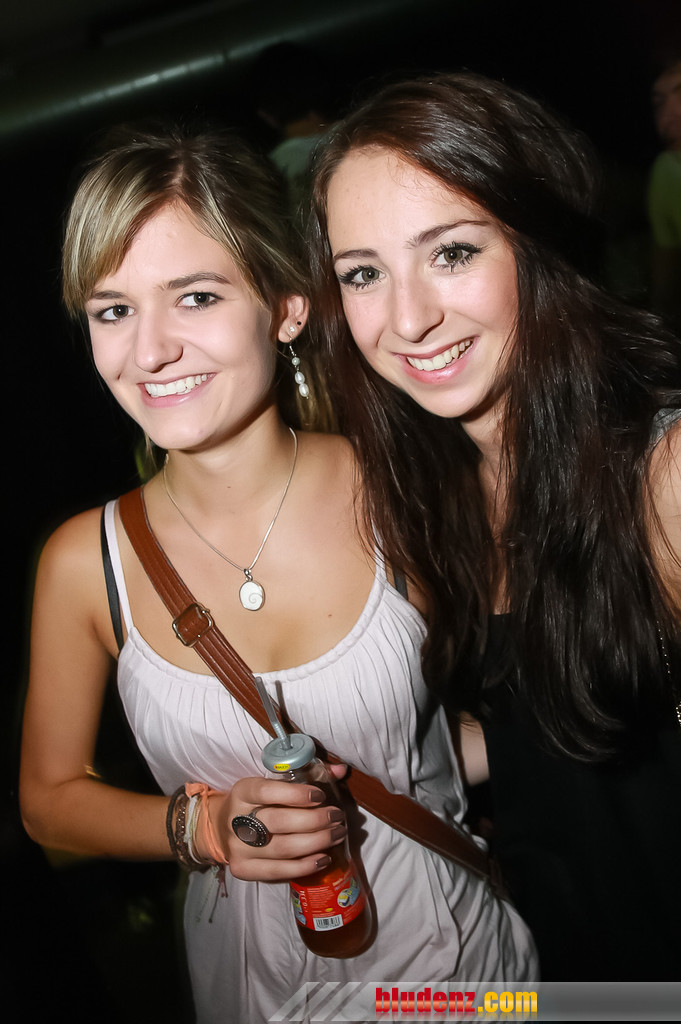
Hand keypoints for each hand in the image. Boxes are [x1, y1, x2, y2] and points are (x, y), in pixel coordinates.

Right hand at [200, 774, 347, 881]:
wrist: (222, 828)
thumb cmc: (258, 802)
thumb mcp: (273, 783)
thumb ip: (308, 774)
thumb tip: (342, 770)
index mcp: (242, 791)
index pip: (266, 791)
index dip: (295, 794)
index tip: (320, 795)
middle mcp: (236, 820)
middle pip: (278, 822)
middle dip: (314, 820)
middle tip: (337, 817)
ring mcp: (238, 847)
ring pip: (282, 848)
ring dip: (316, 842)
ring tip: (337, 834)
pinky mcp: (243, 869)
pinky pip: (277, 871)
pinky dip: (304, 866)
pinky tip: (323, 858)